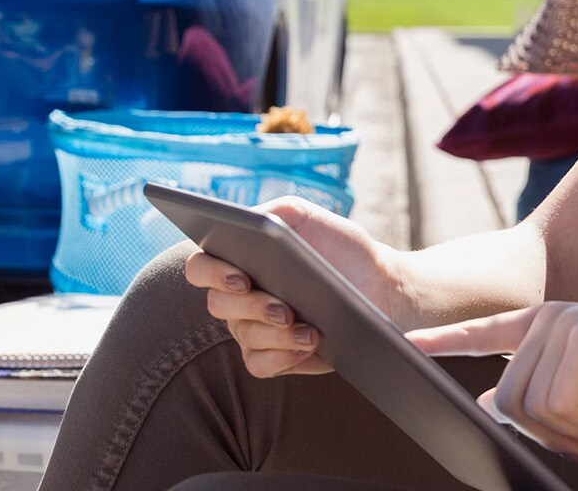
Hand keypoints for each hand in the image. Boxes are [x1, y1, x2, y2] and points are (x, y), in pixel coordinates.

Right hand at [180, 196, 402, 378]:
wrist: (378, 285)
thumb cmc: (338, 247)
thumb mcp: (306, 218)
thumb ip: (272, 213)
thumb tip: (249, 222)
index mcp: (238, 259)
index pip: (200, 267)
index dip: (211, 272)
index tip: (241, 276)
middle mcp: (238, 297)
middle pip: (218, 305)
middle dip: (252, 307)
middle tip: (284, 309)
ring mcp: (253, 329)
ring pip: (244, 336)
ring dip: (276, 334)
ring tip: (309, 329)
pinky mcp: (275, 358)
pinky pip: (259, 365)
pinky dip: (282, 357)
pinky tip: (308, 346)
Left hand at [405, 302, 577, 461]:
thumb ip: (540, 389)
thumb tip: (492, 402)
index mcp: (546, 322)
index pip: (483, 332)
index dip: (444, 341)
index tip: (408, 344)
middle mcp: (547, 317)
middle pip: (509, 397)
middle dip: (546, 431)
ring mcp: (562, 324)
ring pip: (530, 405)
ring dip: (571, 428)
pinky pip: (556, 405)